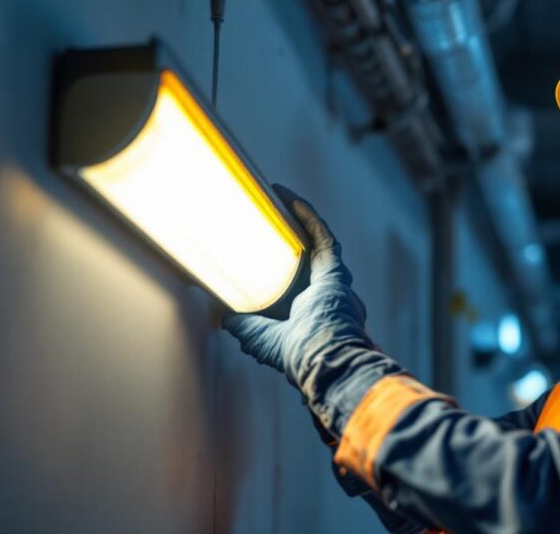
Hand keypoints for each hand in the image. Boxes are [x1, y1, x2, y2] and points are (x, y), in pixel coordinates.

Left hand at [222, 184, 367, 378]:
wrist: (324, 358)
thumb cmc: (299, 355)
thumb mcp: (262, 340)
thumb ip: (246, 327)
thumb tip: (225, 317)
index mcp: (313, 314)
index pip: (301, 282)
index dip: (286, 263)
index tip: (266, 247)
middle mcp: (327, 296)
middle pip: (313, 258)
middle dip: (296, 237)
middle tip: (273, 218)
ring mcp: (334, 282)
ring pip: (320, 243)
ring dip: (301, 220)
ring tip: (280, 201)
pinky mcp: (334, 271)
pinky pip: (322, 237)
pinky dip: (307, 218)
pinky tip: (289, 200)